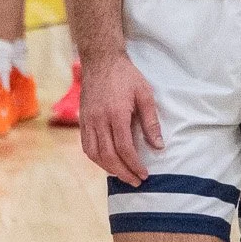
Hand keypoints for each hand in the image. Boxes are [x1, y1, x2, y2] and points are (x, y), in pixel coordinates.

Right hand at [79, 52, 164, 184]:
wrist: (101, 60)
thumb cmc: (126, 76)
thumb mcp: (145, 95)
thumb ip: (151, 122)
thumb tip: (158, 147)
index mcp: (116, 113)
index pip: (124, 147)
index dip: (134, 164)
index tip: (144, 174)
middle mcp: (99, 119)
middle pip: (108, 155)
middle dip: (123, 172)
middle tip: (136, 181)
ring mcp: (88, 120)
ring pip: (94, 153)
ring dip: (108, 168)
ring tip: (122, 175)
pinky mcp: (82, 119)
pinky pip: (86, 145)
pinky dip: (96, 158)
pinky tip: (107, 162)